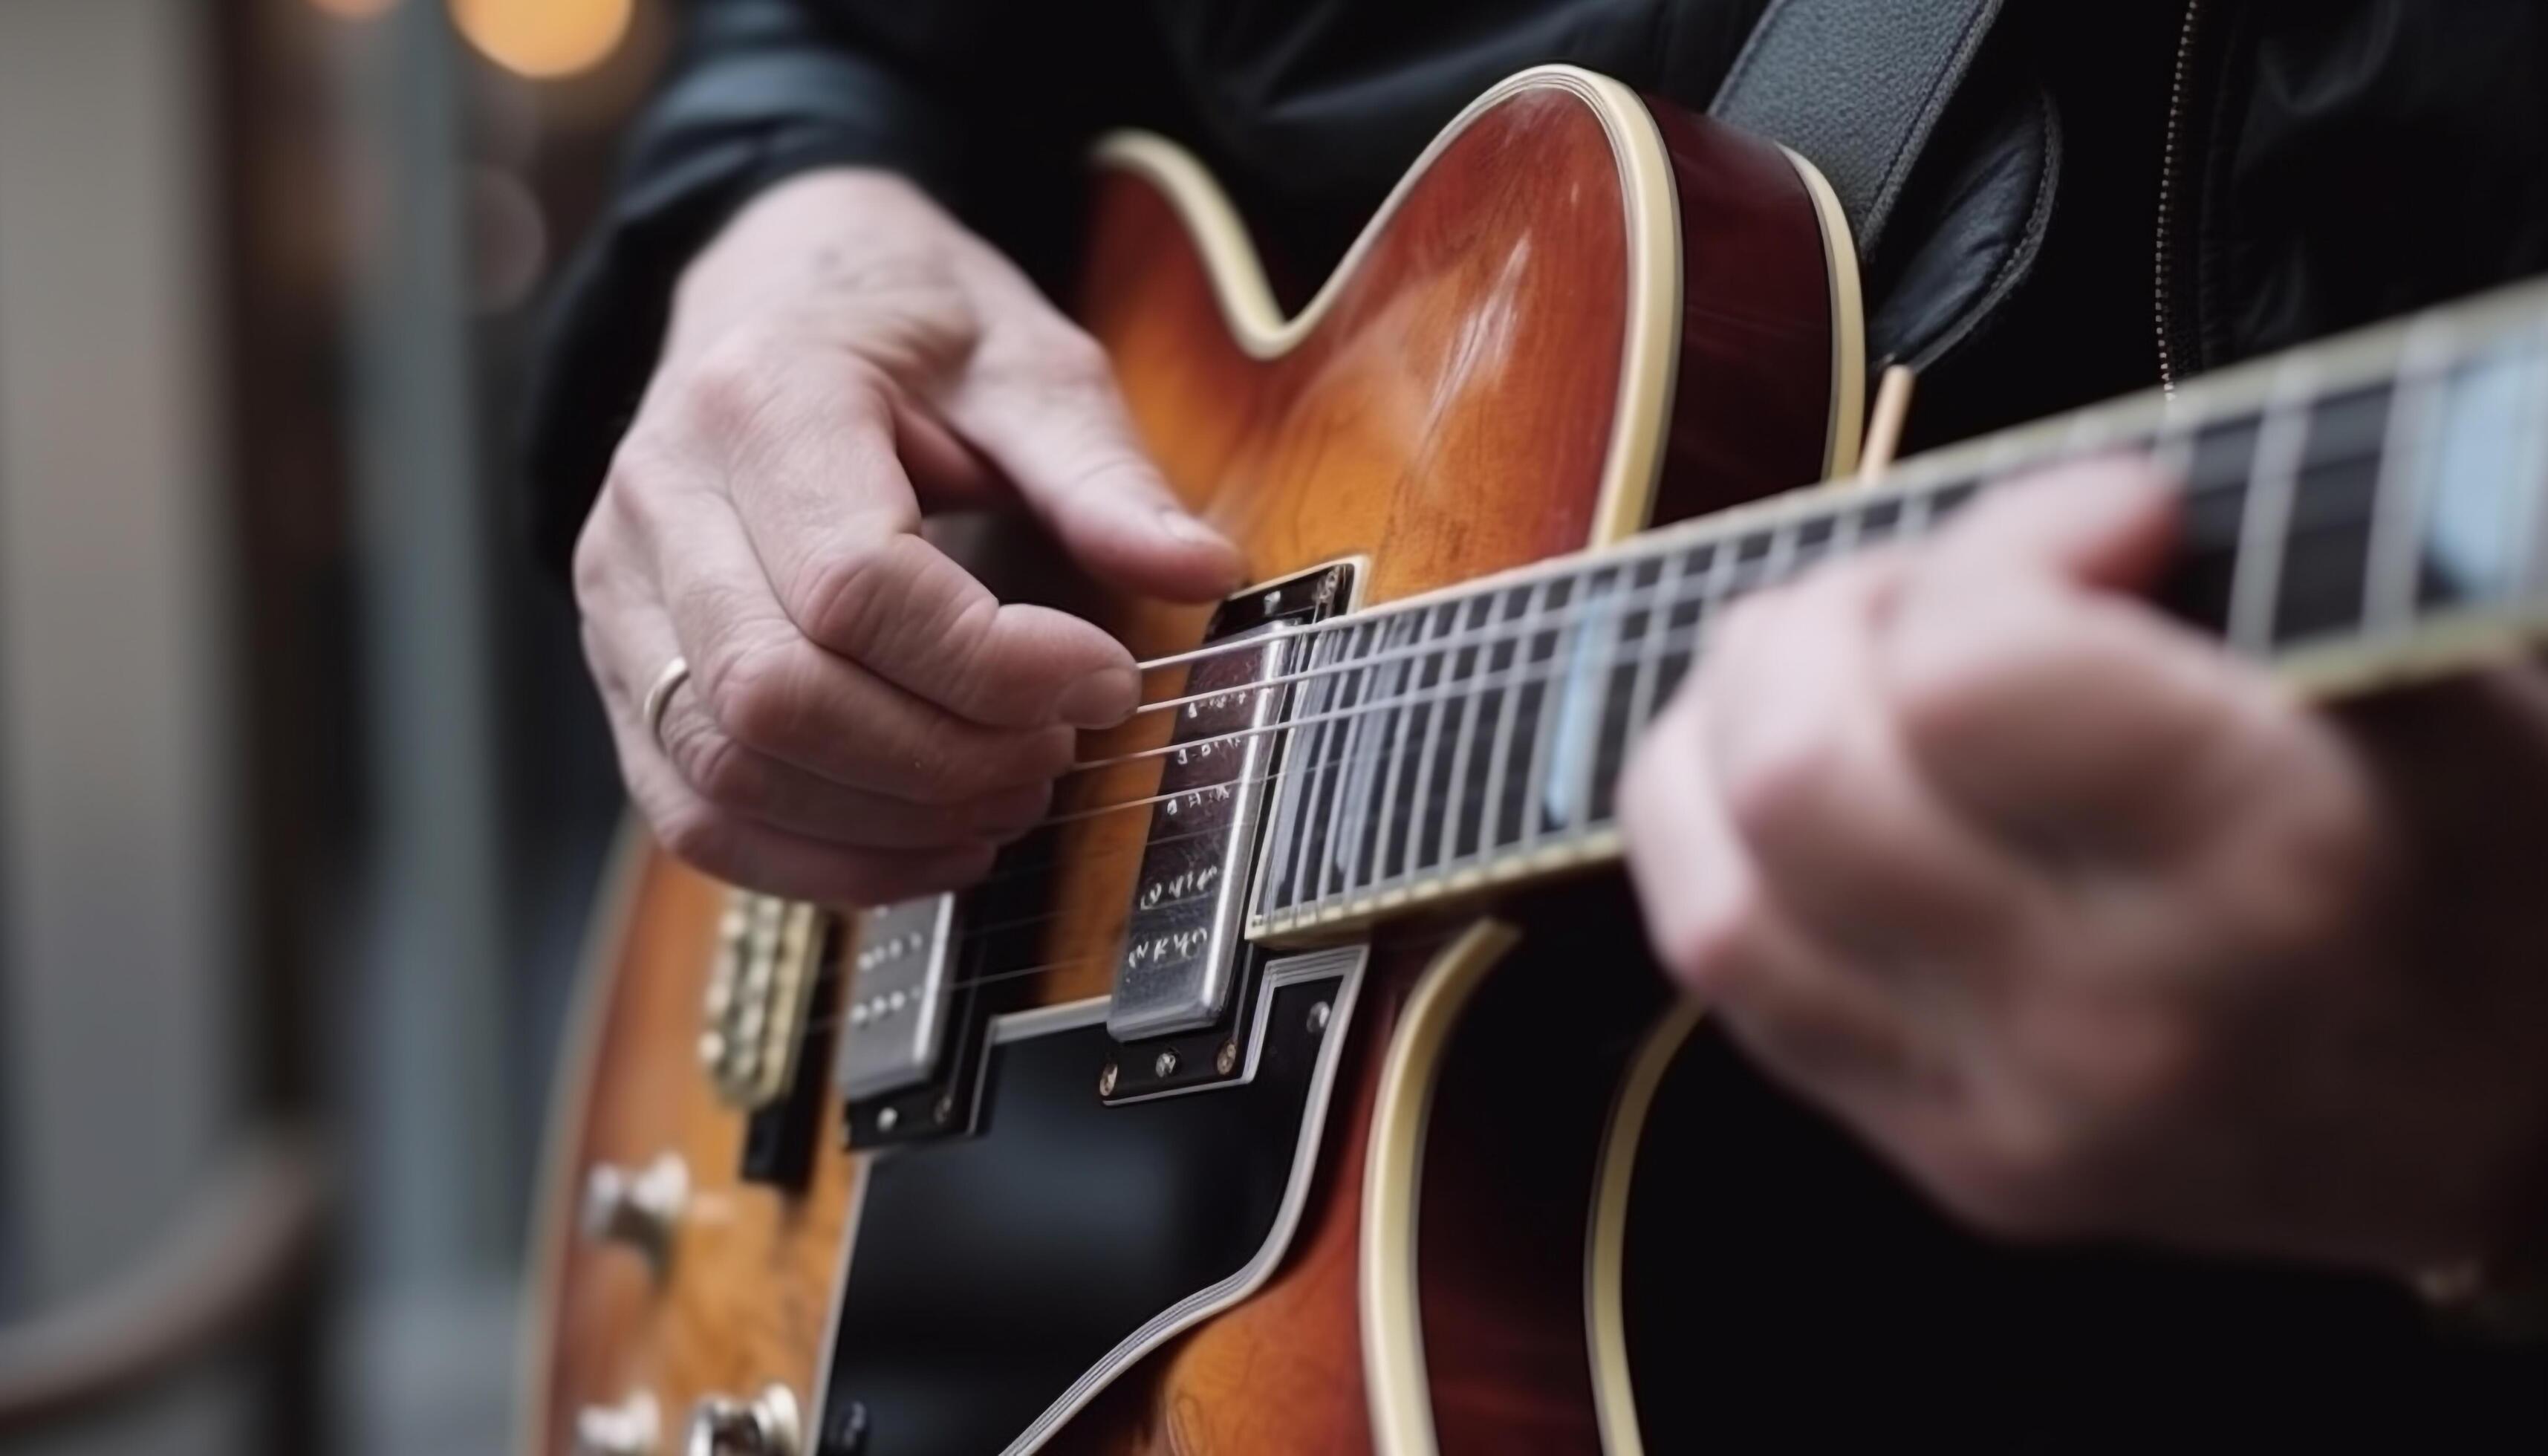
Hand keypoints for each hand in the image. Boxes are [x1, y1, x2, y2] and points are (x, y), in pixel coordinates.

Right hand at [575, 169, 1242, 903]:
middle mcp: (658, 501)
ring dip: (888, 822)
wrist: (782, 289)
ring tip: (1006, 797)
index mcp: (759, 400)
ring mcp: (620, 592)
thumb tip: (1202, 571)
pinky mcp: (624, 669)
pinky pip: (695, 812)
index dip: (996, 667)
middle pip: (778, 697)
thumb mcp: (1028, 362)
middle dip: (943, 759)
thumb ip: (1101, 473)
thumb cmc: (909, 326)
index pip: (856, 588)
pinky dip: (819, 859)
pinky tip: (927, 843)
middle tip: (1057, 751)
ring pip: (729, 771)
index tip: (1106, 680)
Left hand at [1619, 459, 2547, 1274]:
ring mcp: (2017, 1113)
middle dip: (1818, 625)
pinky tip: (1782, 782)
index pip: (1968, 676)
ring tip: (1819, 667)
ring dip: (1724, 736)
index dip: (2001, 545)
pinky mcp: (1953, 1161)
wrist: (2532, 1114)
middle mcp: (2120, 1015)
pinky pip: (1743, 986)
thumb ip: (2224, 567)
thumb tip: (2035, 515)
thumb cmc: (2484, 854)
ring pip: (1721, 902)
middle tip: (1921, 588)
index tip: (2102, 516)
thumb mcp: (2429, 663)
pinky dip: (1717, 852)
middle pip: (1799, 785)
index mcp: (2271, 863)